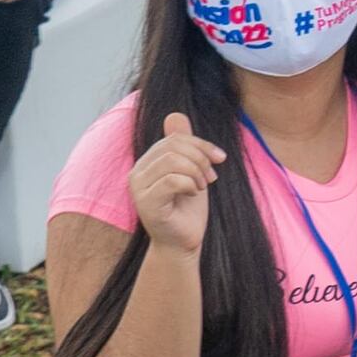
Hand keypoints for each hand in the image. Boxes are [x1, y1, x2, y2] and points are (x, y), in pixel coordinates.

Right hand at [128, 112, 223, 254]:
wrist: (182, 242)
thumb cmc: (187, 209)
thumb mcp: (191, 171)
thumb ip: (184, 145)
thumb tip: (174, 114)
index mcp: (147, 162)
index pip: (174, 138)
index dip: (201, 144)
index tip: (219, 159)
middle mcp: (137, 172)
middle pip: (173, 146)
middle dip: (201, 158)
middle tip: (211, 177)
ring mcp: (138, 188)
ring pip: (173, 161)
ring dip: (196, 172)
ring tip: (202, 186)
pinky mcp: (145, 203)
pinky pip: (172, 180)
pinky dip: (190, 184)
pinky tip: (193, 194)